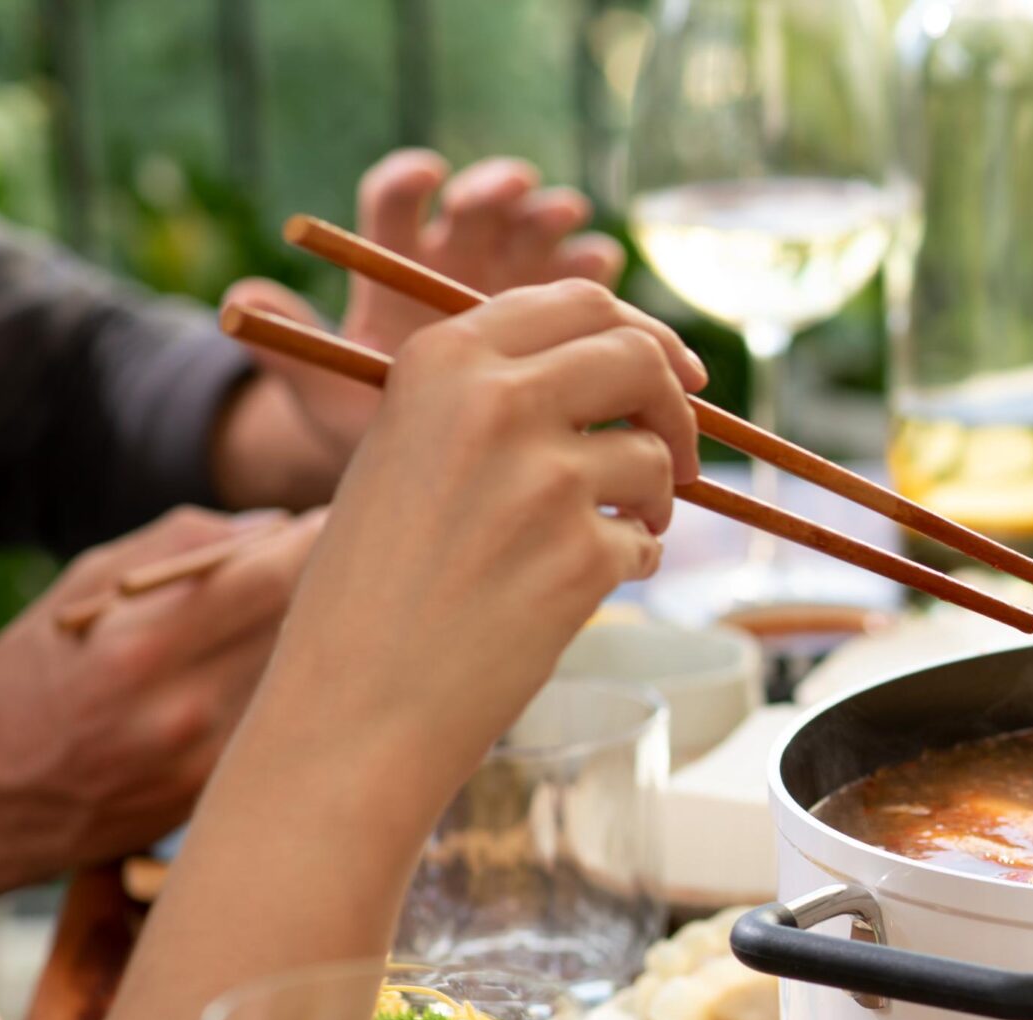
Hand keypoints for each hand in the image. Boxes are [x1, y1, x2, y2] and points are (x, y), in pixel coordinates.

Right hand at [0, 507, 321, 897]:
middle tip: (354, 563)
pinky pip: (282, 729)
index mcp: (141, 641)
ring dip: (326, 644)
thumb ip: (176, 549)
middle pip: (304, 629)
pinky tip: (295, 681)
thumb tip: (274, 525)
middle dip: (334, 589)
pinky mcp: (219, 798)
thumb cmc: (31, 678)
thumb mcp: (81, 592)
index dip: (322, 545)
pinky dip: (298, 696)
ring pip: (305, 683)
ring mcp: (208, 761)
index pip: (270, 577)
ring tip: (329, 617)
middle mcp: (183, 705)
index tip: (347, 523)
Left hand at [211, 152, 629, 509]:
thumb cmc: (373, 425)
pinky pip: (593, 294)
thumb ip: (288, 351)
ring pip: (545, 240)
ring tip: (590, 255)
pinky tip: (624, 303)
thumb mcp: (324, 395)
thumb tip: (237, 301)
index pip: (395, 207)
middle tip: (527, 196)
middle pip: (482, 206)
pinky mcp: (565, 318)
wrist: (431, 469)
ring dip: (567, 237)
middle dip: (505, 196)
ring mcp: (518, 284)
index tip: (427, 176)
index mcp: (396, 267)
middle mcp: (459, 261)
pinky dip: (611, 293)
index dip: (409, 185)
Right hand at [247, 280, 703, 832]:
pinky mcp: (584, 554)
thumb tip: (612, 375)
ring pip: (654, 456)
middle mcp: (494, 401)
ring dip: (654, 496)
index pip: (578, 305)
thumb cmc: (374, 587)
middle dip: (675, 405)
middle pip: (638, 359)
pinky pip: (647, 540)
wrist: (355, 702)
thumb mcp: (403, 451)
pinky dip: (630, 561)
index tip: (675, 373)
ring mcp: (544, 477)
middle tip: (677, 453)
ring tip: (611, 533)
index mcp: (441, 360)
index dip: (643, 336)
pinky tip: (575, 588)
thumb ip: (489, 399)